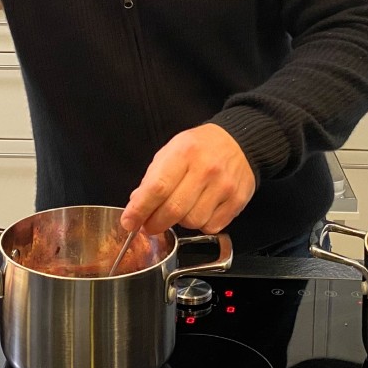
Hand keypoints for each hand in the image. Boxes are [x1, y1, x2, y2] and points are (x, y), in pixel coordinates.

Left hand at [121, 123, 255, 235]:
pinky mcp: (237, 200)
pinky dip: (201, 224)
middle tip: (149, 225)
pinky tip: (200, 210)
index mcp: (184, 152)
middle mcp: (205, 169)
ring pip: (192, 222)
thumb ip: (153, 178)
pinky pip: (211, 226)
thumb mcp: (171, 151)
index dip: (140, 209)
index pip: (157, 187)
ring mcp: (223, 186)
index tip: (129, 222)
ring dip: (180, 223)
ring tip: (181, 210)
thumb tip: (136, 205)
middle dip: (155, 224)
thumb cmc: (200, 147)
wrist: (239, 141)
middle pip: (173, 210)